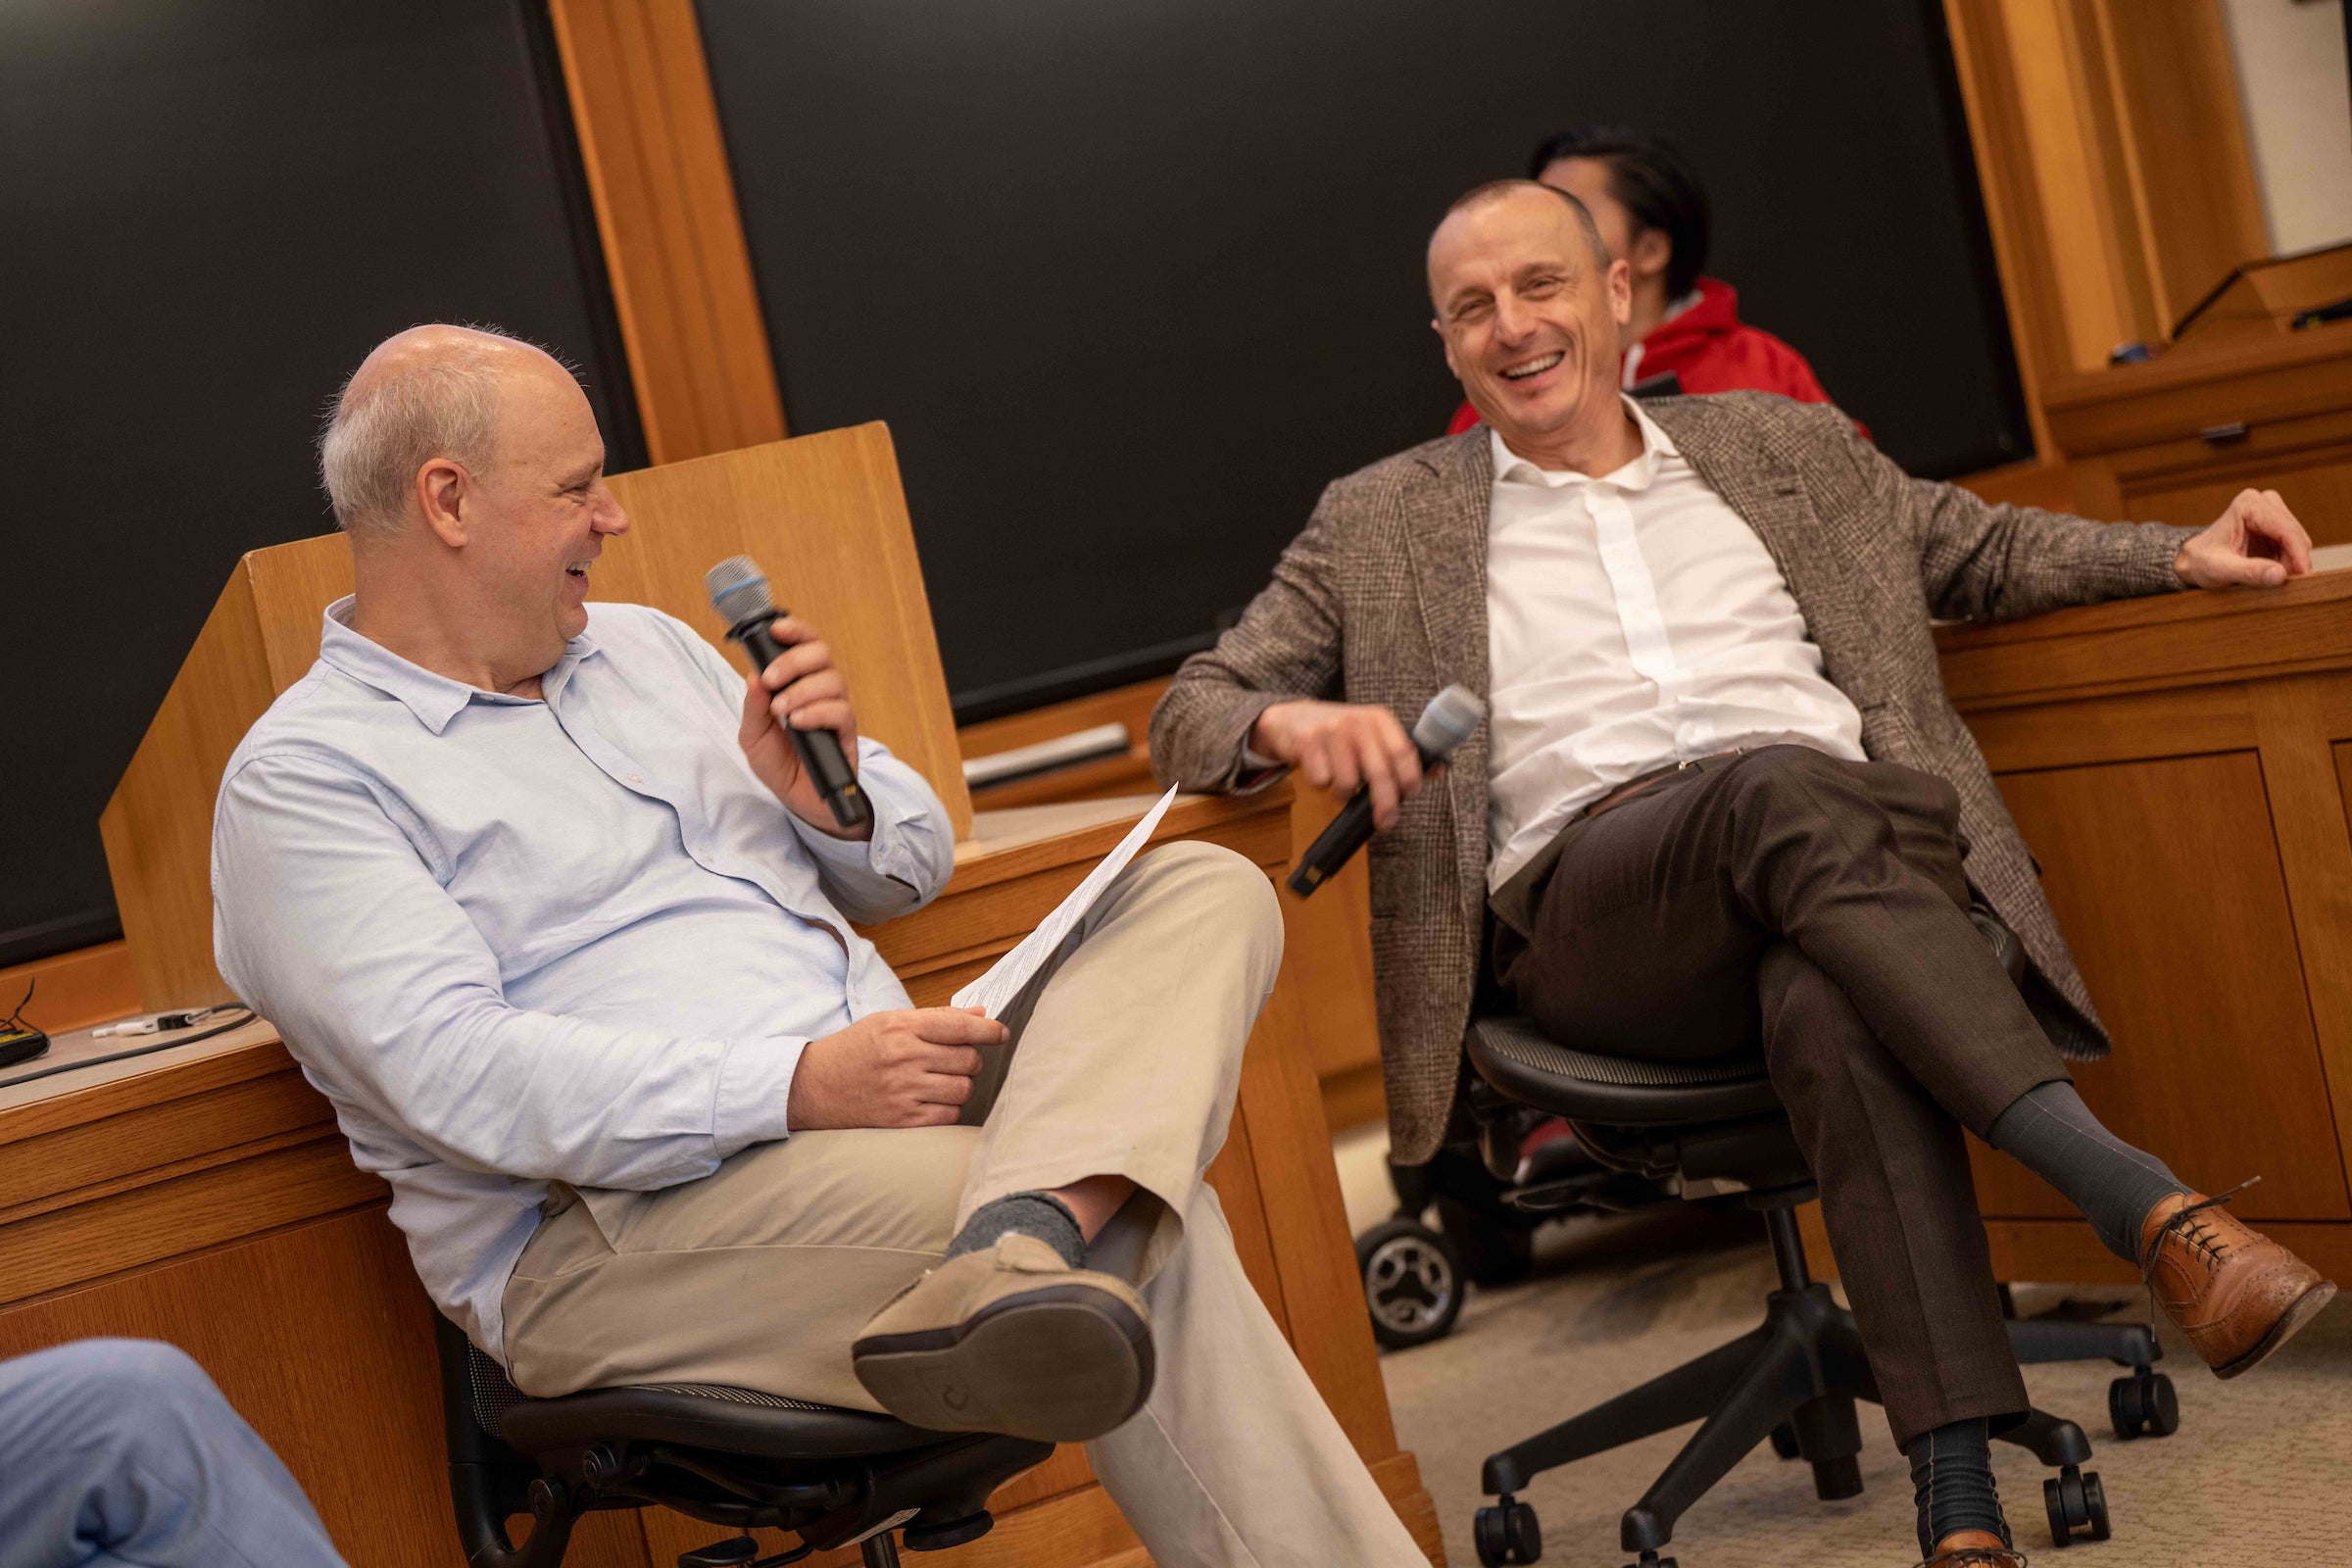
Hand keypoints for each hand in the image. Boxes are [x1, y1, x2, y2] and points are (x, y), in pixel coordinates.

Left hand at [737, 616, 864, 834]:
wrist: (798, 800)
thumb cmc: (779, 764)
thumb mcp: (753, 736)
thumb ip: (753, 707)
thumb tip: (753, 677)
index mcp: (797, 683)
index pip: (804, 645)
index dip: (795, 631)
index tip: (776, 630)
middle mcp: (820, 691)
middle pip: (821, 654)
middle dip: (793, 661)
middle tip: (771, 680)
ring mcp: (836, 710)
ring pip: (832, 680)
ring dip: (802, 691)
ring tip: (781, 711)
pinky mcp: (847, 734)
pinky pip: (841, 711)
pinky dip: (817, 712)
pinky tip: (798, 723)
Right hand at [786, 1007, 1008, 1129]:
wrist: (811, 1086)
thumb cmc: (853, 1050)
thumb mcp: (888, 1022)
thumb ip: (936, 1018)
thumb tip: (981, 1014)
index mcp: (901, 1028)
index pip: (960, 1026)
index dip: (989, 1031)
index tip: (1001, 1033)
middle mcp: (903, 1057)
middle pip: (968, 1059)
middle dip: (971, 1060)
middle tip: (957, 1060)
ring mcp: (902, 1090)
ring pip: (962, 1089)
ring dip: (961, 1085)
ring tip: (943, 1081)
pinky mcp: (900, 1119)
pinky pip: (948, 1115)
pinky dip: (949, 1108)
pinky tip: (934, 1101)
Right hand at [1250, 699, 1425, 829]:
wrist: (1291, 718)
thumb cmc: (1339, 732)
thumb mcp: (1371, 734)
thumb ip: (1401, 752)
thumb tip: (1439, 770)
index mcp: (1379, 718)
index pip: (1404, 751)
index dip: (1411, 778)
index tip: (1409, 795)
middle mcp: (1357, 721)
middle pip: (1380, 772)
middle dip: (1385, 804)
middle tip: (1385, 821)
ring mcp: (1331, 730)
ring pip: (1348, 783)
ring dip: (1345, 794)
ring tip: (1341, 784)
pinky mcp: (1307, 742)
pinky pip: (1322, 781)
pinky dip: (1322, 785)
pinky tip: (1320, 771)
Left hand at [2175, 488, 2312, 588]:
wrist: (2194, 561)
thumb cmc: (2201, 562)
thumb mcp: (2220, 570)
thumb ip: (2249, 572)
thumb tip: (2280, 575)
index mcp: (2248, 504)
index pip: (2285, 529)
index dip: (2298, 554)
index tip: (2303, 576)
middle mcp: (2264, 502)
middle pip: (2295, 534)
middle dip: (2295, 560)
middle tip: (2287, 584)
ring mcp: (2272, 512)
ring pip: (2299, 540)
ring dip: (2293, 562)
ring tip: (2274, 581)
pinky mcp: (2277, 526)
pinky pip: (2294, 546)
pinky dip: (2290, 562)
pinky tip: (2274, 574)